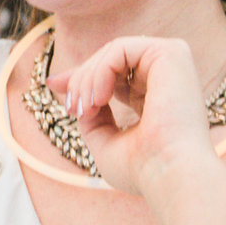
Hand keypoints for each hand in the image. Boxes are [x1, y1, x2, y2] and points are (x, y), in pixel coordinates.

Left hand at [48, 35, 219, 197]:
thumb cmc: (143, 169)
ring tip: (84, 109)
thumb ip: (91, 115)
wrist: (169, 175)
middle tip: (71, 108)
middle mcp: (167, 77)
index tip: (53, 84)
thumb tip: (69, 92)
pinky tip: (98, 99)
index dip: (82, 76)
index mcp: (157, 97)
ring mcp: (172, 63)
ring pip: (113, 52)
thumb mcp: (106, 141)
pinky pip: (120, 49)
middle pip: (111, 60)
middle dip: (80, 80)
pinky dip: (100, 71)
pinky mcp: (172, 53)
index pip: (115, 73)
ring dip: (87, 79)